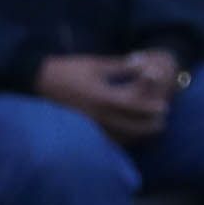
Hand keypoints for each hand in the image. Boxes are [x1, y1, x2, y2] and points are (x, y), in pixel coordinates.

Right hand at [38, 50, 178, 141]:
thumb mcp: (96, 64)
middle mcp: (98, 115)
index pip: (135, 105)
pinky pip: (106, 141)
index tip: (165, 106)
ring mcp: (90, 125)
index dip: (151, 106)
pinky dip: (120, 140)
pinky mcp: (83, 130)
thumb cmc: (69, 69)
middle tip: (162, 122)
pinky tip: (128, 137)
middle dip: (150, 125)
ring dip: (138, 135)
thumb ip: (121, 66)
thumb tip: (144, 64)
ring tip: (150, 131)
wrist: (38, 81)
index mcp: (103, 97)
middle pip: (132, 126)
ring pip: (120, 137)